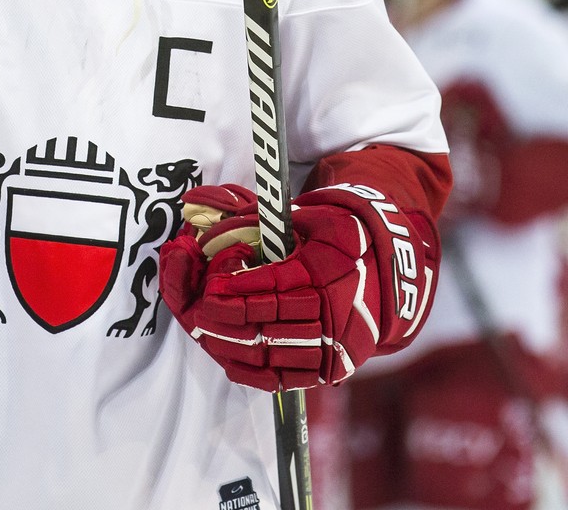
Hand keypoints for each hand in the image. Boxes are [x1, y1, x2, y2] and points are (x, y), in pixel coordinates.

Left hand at [159, 181, 438, 389]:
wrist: (391, 278)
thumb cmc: (339, 239)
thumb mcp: (312, 217)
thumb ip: (264, 218)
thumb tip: (207, 211)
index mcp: (327, 271)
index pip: (273, 284)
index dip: (238, 285)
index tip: (212, 284)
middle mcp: (334, 311)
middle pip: (268, 320)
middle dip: (228, 316)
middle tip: (199, 311)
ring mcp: (335, 344)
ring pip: (273, 352)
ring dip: (233, 344)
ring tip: (207, 332)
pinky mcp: (333, 368)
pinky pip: (286, 378)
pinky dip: (253, 372)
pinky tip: (228, 359)